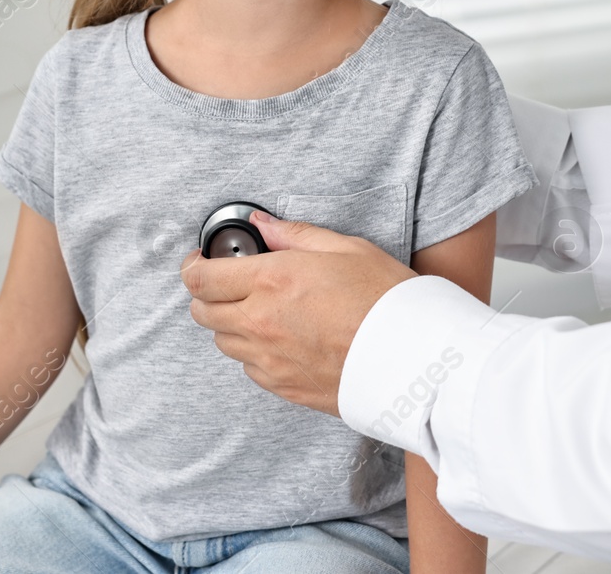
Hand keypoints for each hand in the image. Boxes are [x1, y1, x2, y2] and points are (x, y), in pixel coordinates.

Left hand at [181, 213, 416, 415]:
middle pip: (202, 312)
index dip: (193, 266)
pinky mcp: (282, 387)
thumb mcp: (346, 248)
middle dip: (208, 294)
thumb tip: (261, 225)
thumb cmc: (388, 299)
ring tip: (264, 310)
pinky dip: (254, 352)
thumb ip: (294, 235)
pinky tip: (283, 338)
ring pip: (222, 342)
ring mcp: (269, 359)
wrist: (416, 359)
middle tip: (230, 282)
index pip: (201, 278)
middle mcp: (261, 322)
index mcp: (272, 281)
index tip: (200, 259)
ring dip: (231, 323)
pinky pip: (248, 368)